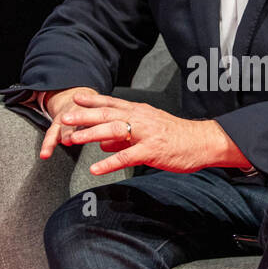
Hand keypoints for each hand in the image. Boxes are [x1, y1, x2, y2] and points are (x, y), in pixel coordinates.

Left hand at [40, 90, 249, 174]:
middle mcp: (140, 119)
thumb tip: (101, 142)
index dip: (93, 101)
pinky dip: (109, 162)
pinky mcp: (152, 150)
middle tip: (65, 118)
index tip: (75, 99)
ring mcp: (146, 134)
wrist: (202, 142)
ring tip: (73, 139)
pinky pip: (127, 157)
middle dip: (84, 116)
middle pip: (107, 114)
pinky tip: (95, 169)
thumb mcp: (149, 132)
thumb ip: (123, 137)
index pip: (112, 103)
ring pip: (113, 131)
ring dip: (91, 135)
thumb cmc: (176, 138)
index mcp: (140, 112)